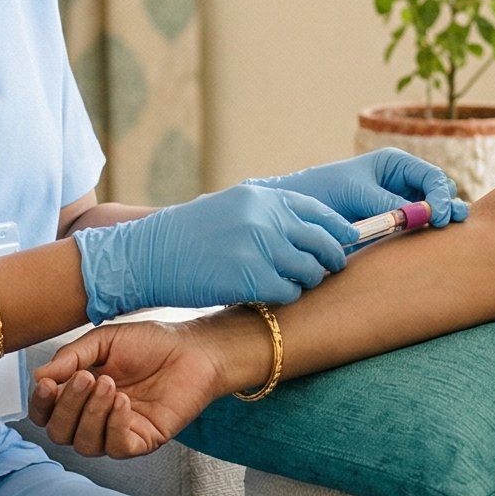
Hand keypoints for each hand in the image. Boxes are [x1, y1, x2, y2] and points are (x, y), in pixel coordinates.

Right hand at [27, 320, 237, 458]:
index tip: (46, 385)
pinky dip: (114, 425)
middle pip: (61, 434)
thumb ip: (70, 357)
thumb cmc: (150, 344)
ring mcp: (118, 432)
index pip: (47, 414)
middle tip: (86, 378)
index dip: (41, 405)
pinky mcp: (142, 441)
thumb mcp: (103, 342)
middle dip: (67, 407)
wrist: (191, 349)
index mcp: (80, 396)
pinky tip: (123, 401)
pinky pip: (116, 448)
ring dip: (91, 414)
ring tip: (109, 384)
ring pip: (85, 444)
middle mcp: (95, 418)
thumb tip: (39, 377)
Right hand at [72, 183, 358, 321]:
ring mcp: (260, 246)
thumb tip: (307, 228)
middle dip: (331, 258)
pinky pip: (289, 292)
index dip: (337, 229)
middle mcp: (266, 218)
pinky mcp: (251, 277)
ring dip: (307, 281)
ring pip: (311, 270)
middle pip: (323, 242)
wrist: (148, 254)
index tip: (345, 241)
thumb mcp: (231, 207)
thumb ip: (268, 214)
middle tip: (327, 269)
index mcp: (263, 198)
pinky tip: (270, 296)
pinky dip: (285, 297)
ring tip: (290, 284)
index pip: (320, 212)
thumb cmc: (188, 235)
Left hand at [253, 149, 468, 227]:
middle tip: (447, 223)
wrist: (299, 213)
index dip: (440, 195)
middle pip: (440, 194)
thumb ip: (388, 203)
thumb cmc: (324, 190)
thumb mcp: (357, 192)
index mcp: (396, 164)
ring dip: (442, 221)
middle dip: (448, 207)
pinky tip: (433, 244)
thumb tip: (420, 216)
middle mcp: (403, 183)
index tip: (438, 215)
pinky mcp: (394, 228)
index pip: (432, 177)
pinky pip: (417, 231)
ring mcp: (401, 206)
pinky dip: (426, 236)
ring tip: (447, 231)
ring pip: (433, 214)